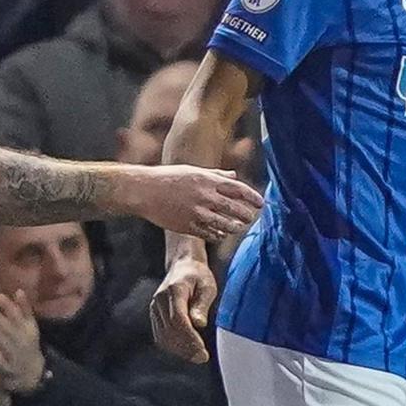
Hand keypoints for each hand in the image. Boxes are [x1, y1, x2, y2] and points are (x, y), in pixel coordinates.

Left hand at [0, 291, 46, 394]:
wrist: (30, 372)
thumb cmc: (25, 343)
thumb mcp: (29, 326)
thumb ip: (24, 309)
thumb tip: (19, 290)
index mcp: (30, 329)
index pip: (21, 316)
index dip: (9, 306)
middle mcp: (24, 341)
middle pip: (11, 328)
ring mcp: (16, 355)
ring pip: (6, 343)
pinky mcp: (8, 368)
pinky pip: (1, 362)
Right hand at [129, 163, 264, 239]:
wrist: (144, 190)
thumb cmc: (170, 178)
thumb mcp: (194, 171)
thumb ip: (216, 175)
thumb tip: (234, 177)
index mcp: (207, 181)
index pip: (238, 190)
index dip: (252, 197)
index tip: (260, 204)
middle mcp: (204, 196)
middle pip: (235, 209)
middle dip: (246, 215)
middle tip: (251, 217)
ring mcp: (196, 212)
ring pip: (224, 225)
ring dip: (234, 227)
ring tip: (238, 227)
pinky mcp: (187, 226)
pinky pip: (209, 234)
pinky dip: (218, 235)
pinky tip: (221, 234)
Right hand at [147, 253, 219, 362]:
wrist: (183, 266)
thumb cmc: (199, 276)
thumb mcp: (207, 287)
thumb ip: (202, 305)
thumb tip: (199, 324)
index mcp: (174, 290)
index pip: (178, 320)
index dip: (190, 338)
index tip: (203, 352)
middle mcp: (159, 300)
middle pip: (170, 331)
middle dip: (186, 348)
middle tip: (202, 357)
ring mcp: (154, 308)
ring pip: (163, 336)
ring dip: (179, 350)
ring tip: (197, 356)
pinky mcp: (154, 315)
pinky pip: (160, 336)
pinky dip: (172, 346)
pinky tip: (187, 350)